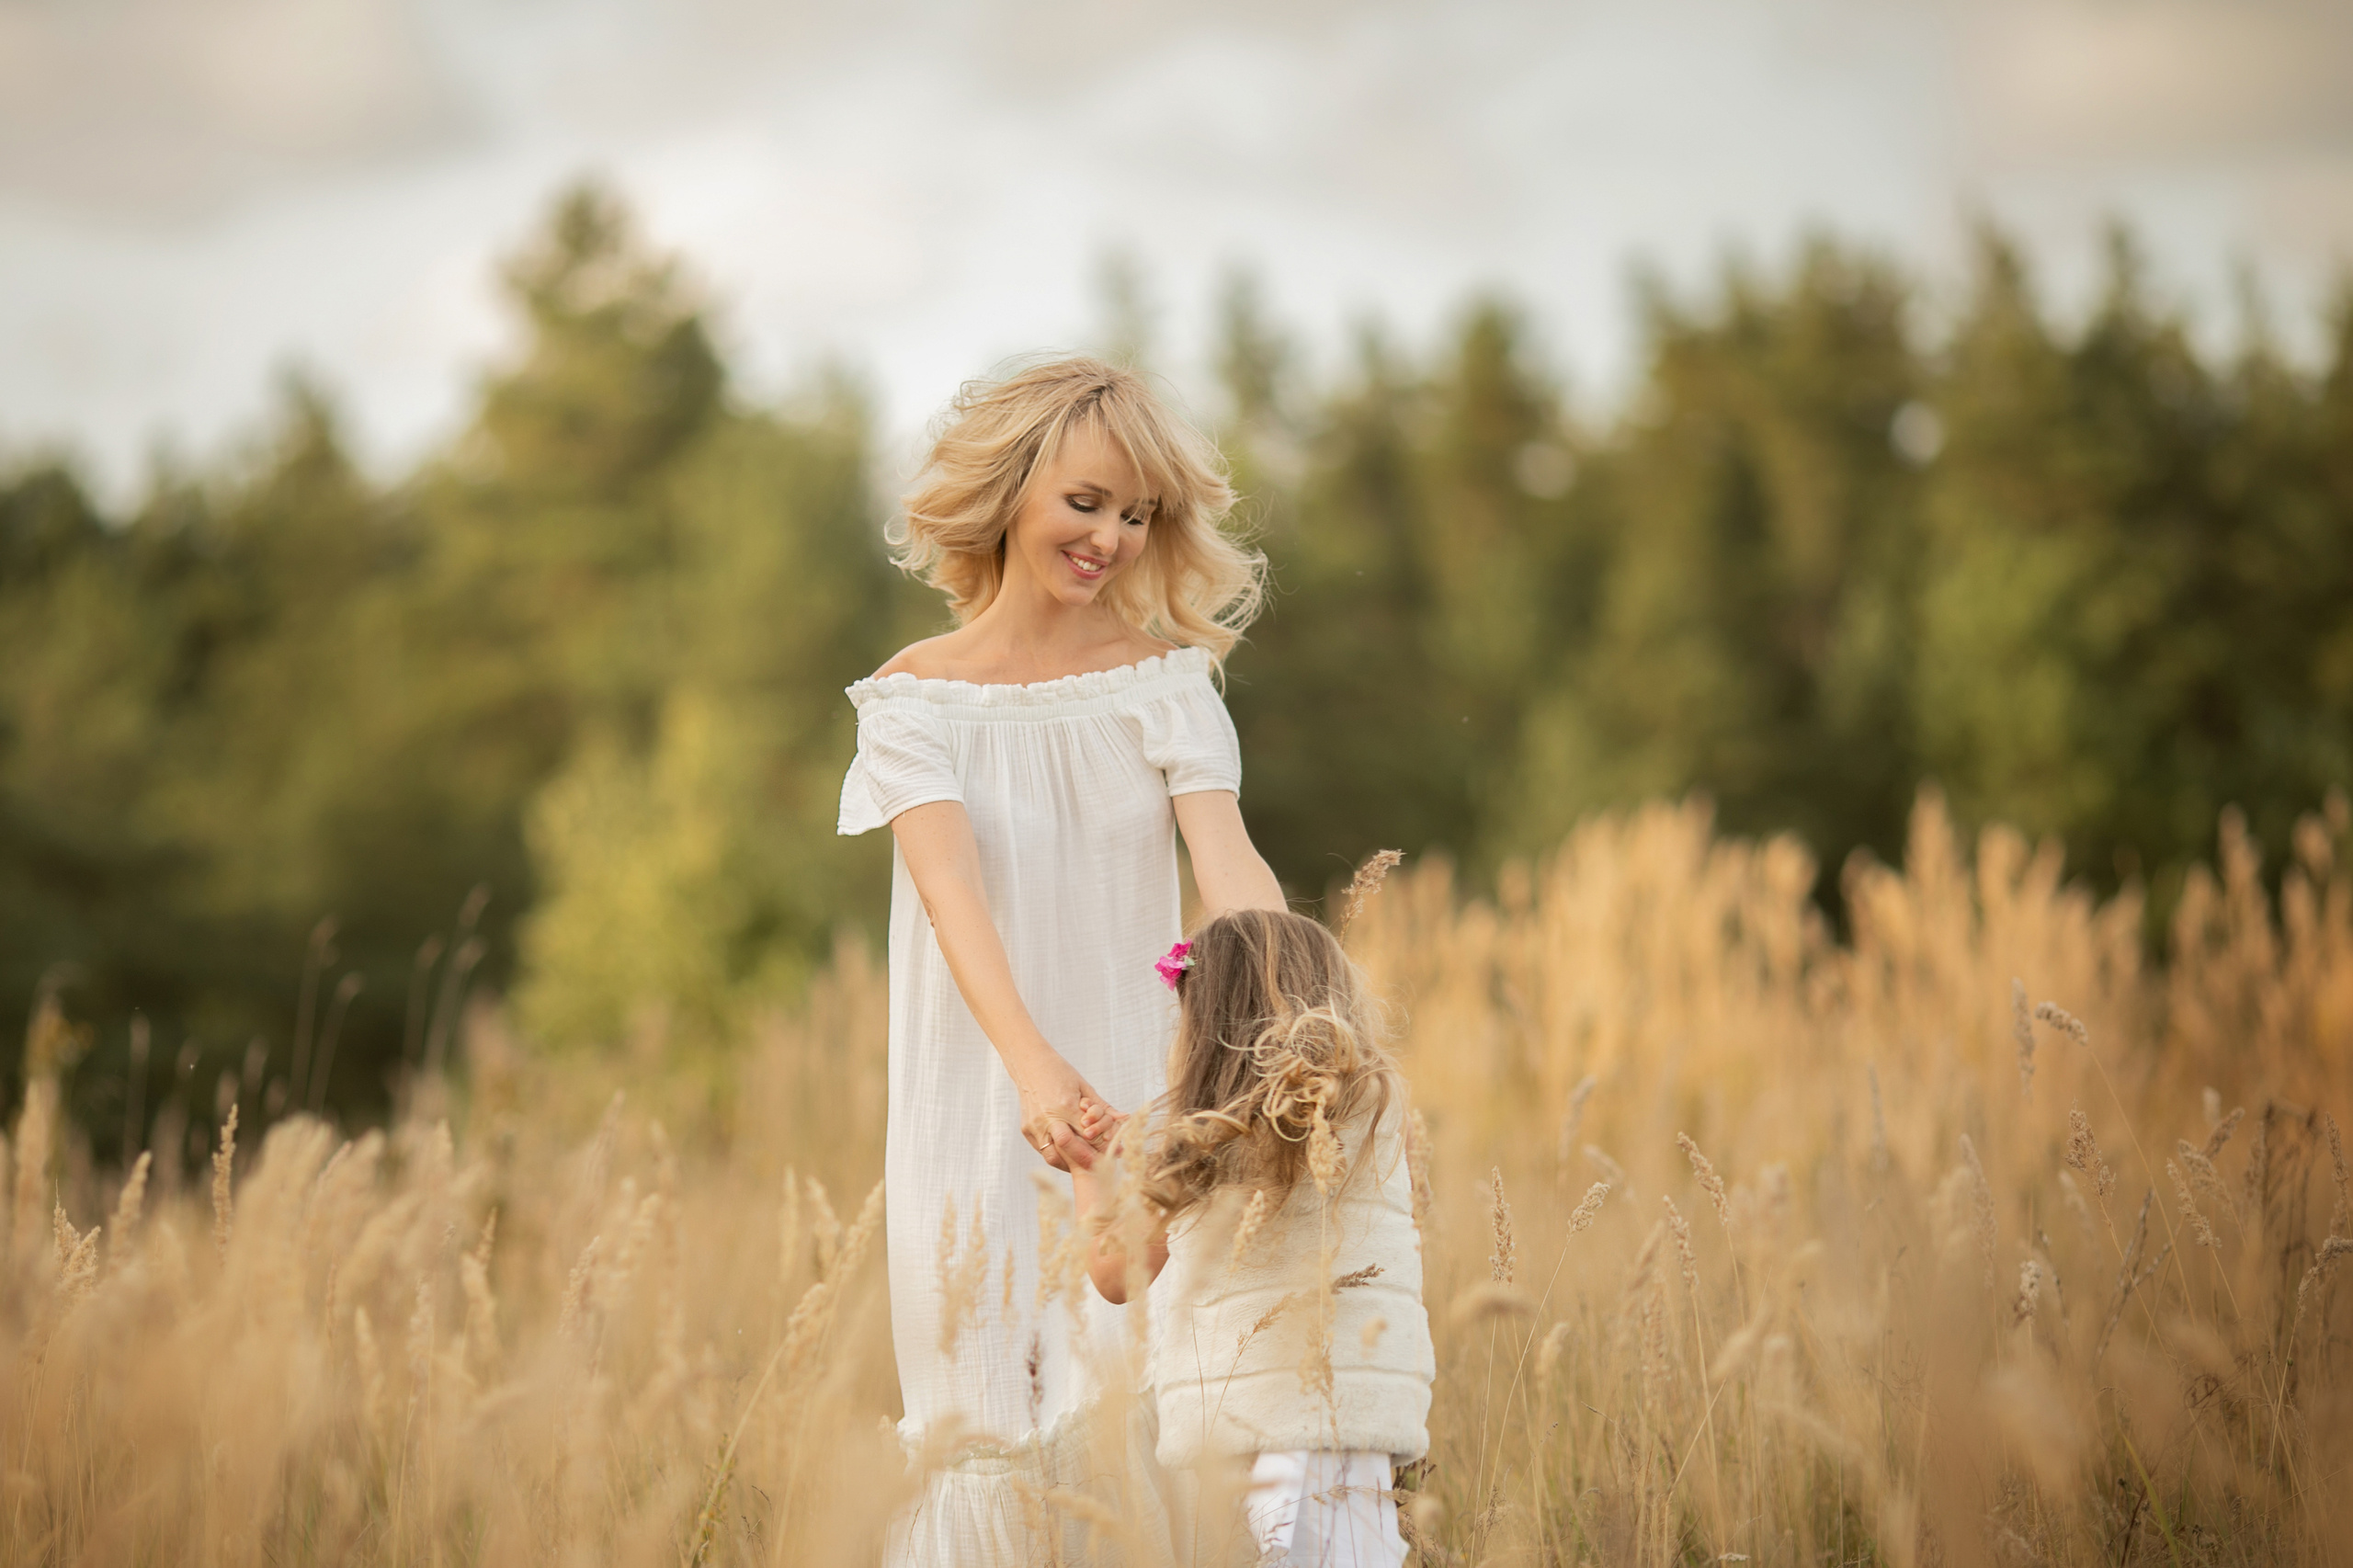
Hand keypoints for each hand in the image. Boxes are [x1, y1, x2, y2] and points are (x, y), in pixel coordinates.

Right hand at [1012, 1051, 1107, 1170]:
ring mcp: (1034, 1125)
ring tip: (1084, 1166)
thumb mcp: (1084, 1087)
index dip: (1102, 1146)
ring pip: (1053, 1155)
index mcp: (1065, 1104)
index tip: (1114, 1153)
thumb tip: (1125, 1119)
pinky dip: (1057, 1156)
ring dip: (1069, 1164)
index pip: (1088, 1133)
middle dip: (1085, 1159)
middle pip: (1068, 1146)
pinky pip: (1043, 1150)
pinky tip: (1069, 1157)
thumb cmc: (1060, 1073)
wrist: (1029, 1065)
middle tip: (1099, 1166)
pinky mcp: (1026, 1130)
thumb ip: (1103, 1107)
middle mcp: (1048, 1117)